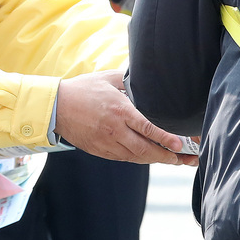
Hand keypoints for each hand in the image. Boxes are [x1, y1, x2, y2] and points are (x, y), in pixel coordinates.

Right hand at [54, 71, 198, 165]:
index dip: (165, 138)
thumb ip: (130, 81)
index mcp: (119, 110)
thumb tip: (149, 80)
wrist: (56, 107)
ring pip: (136, 157)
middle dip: (167, 156)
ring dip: (156, 160)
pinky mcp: (100, 151)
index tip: (180, 144)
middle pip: (145, 149)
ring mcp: (106, 143)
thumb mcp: (108, 78)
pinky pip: (124, 158)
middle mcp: (114, 130)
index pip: (147, 127)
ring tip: (173, 160)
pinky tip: (150, 156)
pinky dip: (139, 159)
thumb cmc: (83, 89)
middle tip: (184, 159)